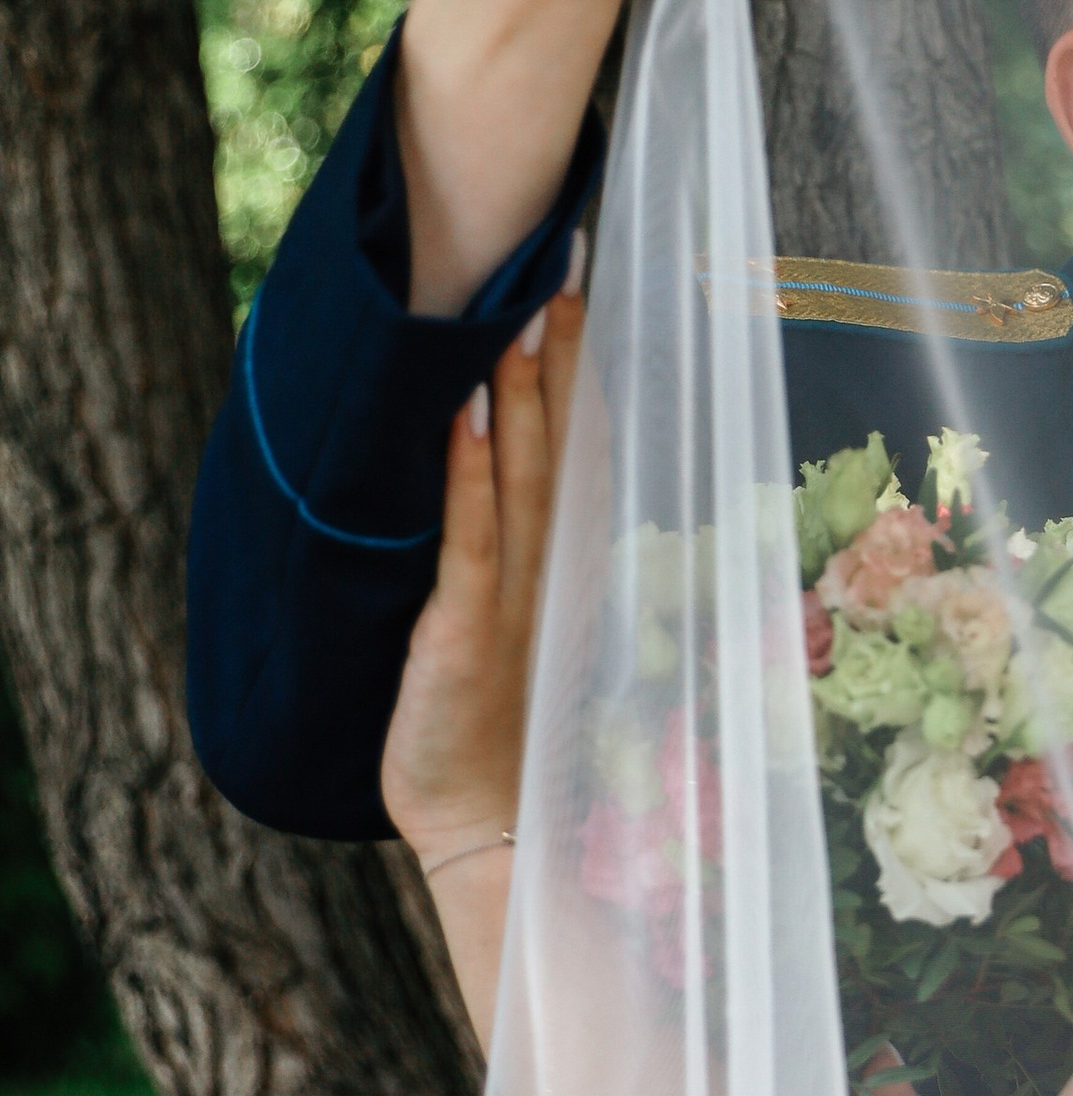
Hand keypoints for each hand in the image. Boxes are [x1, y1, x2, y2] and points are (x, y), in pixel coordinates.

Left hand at [383, 293, 584, 1040]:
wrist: (491, 828)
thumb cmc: (501, 737)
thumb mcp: (517, 636)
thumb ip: (525, 564)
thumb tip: (511, 482)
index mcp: (565, 566)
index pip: (579, 450)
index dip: (584, 373)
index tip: (587, 294)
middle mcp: (551, 570)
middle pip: (561, 444)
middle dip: (562, 355)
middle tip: (565, 267)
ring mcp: (513, 598)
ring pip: (522, 476)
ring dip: (525, 394)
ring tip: (523, 313)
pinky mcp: (462, 630)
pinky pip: (470, 537)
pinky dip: (468, 473)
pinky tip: (469, 412)